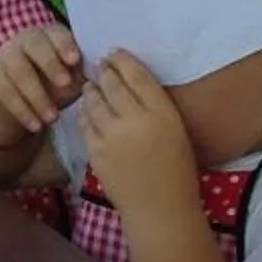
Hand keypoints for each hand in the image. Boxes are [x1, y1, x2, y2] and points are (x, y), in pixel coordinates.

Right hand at [0, 24, 85, 143]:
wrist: (20, 101)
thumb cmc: (54, 84)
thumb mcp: (71, 77)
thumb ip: (82, 73)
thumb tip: (103, 76)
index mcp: (48, 35)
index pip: (56, 34)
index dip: (64, 45)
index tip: (75, 61)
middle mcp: (24, 40)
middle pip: (34, 46)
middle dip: (50, 65)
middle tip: (65, 85)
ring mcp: (4, 57)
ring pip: (18, 72)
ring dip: (37, 96)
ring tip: (53, 117)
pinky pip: (5, 93)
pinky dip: (22, 111)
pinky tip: (36, 126)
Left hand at [78, 52, 197, 217]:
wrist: (159, 208)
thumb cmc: (176, 169)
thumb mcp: (175, 129)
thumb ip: (155, 105)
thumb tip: (130, 80)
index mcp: (162, 112)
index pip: (136, 74)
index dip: (122, 59)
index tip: (115, 53)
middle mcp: (135, 119)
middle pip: (111, 83)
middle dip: (103, 70)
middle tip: (100, 65)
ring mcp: (112, 135)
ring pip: (94, 100)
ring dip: (91, 89)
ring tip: (92, 85)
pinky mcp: (95, 150)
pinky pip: (84, 121)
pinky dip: (85, 111)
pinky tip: (87, 109)